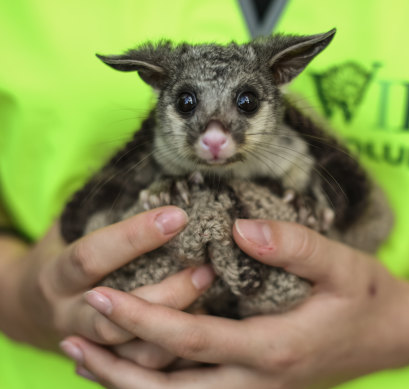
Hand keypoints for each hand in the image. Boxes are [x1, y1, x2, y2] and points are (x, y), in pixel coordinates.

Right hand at [0, 206, 207, 353]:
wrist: (26, 307)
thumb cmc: (61, 255)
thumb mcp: (70, 228)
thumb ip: (105, 211)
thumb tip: (159, 174)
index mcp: (57, 275)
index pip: (93, 256)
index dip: (134, 238)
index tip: (177, 217)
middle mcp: (67, 315)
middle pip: (116, 315)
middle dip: (165, 294)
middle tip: (207, 269)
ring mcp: (86, 345)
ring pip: (131, 349)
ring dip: (173, 326)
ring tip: (213, 298)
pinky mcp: (106, 363)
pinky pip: (141, 366)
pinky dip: (172, 352)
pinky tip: (202, 328)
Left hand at [62, 219, 408, 388]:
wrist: (394, 337)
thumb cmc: (368, 298)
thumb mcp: (342, 266)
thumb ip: (294, 246)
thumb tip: (239, 230)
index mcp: (274, 349)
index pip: (192, 340)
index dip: (142, 320)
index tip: (100, 295)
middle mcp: (259, 382)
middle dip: (116, 369)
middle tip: (71, 342)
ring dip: (130, 384)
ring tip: (86, 360)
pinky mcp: (259, 388)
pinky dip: (160, 387)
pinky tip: (136, 370)